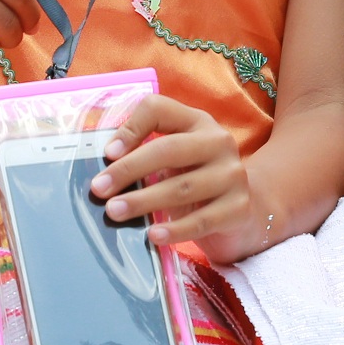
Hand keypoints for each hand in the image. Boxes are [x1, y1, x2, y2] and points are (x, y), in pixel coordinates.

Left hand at [89, 96, 272, 261]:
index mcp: (196, 122)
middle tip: (99, 189)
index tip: (107, 154)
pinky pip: (202, 221)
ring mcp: (232, 174)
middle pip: (169, 149)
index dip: (131, 128)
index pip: (160, 109)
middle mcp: (218, 142)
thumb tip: (106, 169)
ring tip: (115, 212)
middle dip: (129, 169)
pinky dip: (175, 230)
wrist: (244, 210)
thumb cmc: (195, 179)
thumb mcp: (174, 158)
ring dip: (143, 201)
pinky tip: (153, 235)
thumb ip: (144, 153)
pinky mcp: (238, 208)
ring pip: (182, 187)